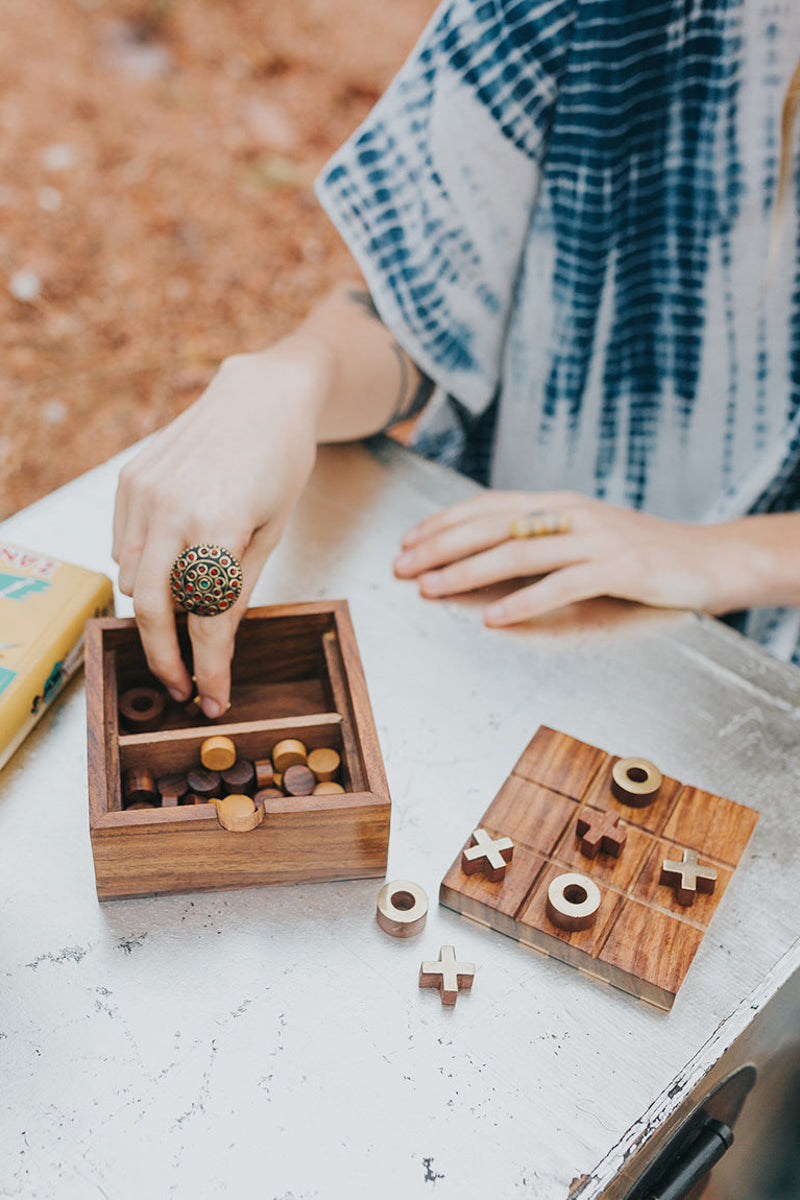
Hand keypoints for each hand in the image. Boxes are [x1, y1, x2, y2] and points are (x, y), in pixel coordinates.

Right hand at [112, 336, 329, 714]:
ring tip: (191, 606)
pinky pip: (123, 546)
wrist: (260, 397)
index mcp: (218, 524)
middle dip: (166, 656)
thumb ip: (239, 591)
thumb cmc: (280, 463)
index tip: (210, 696)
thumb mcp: (272, 533)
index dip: (209, 666)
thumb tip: (216, 647)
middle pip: (154, 609)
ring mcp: (143, 492)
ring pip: (134, 580)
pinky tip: (176, 555)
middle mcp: (171, 508)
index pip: (206, 617)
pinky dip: (146, 566)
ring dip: (159, 606)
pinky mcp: (129, 480)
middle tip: (183, 685)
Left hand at [393, 490, 758, 625]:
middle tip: (404, 568)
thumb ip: (541, 538)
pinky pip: (562, 585)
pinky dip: (524, 602)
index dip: (444, 522)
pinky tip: (495, 617)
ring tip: (433, 589)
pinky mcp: (619, 569)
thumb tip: (484, 552)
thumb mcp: (585, 535)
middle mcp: (573, 515)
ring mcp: (596, 540)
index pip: (489, 506)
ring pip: (518, 552)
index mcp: (560, 504)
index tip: (408, 542)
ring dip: (469, 572)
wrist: (709, 559)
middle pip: (493, 525)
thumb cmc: (641, 553)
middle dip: (441, 546)